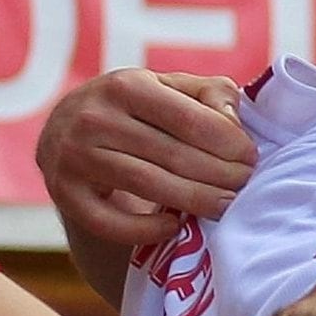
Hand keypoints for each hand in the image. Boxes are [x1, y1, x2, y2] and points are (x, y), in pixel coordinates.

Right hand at [36, 68, 255, 252]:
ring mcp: (73, 156)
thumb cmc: (138, 110)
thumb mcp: (170, 88)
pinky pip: (110, 222)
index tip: (251, 158)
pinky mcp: (64, 193)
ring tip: (224, 206)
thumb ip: (210, 94)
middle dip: (220, 175)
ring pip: (149, 186)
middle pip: (174, 155)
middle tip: (245, 186)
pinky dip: (147, 229)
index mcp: (126, 85)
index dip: (229, 143)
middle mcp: (94, 118)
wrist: (67, 131)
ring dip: (196, 200)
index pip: (190, 120)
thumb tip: (233, 121)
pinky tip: (174, 226)